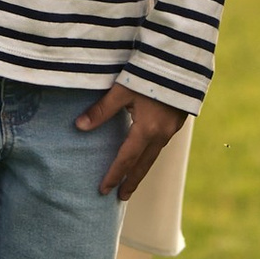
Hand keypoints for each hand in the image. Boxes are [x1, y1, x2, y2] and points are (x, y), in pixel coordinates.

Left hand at [74, 79, 187, 200]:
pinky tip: (145, 154)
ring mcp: (171, 128)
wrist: (180, 61)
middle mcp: (161, 134)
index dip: (114, 175)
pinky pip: (161, 145)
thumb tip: (79, 126)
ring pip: (153, 156)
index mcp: (146, 129)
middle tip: (121, 197)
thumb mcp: (122, 90)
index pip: (126, 159)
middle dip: (131, 182)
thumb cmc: (149, 73)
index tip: (104, 190)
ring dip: (141, 169)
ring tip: (132, 180)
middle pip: (143, 165)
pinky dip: (150, 155)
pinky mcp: (177, 120)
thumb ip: (101, 110)